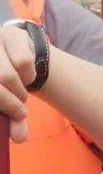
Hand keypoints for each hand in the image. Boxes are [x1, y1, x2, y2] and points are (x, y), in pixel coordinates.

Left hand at [0, 24, 40, 142]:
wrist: (19, 55)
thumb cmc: (5, 84)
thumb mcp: (5, 104)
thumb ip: (11, 121)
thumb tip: (20, 138)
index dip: (3, 106)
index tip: (17, 116)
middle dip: (10, 103)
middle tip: (20, 112)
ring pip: (7, 76)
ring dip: (20, 91)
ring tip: (20, 94)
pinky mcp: (9, 35)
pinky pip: (23, 63)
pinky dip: (29, 76)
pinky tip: (25, 76)